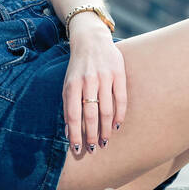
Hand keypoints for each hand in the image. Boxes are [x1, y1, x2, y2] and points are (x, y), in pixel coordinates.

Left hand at [62, 17, 125, 152]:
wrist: (91, 40)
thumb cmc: (78, 67)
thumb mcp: (67, 83)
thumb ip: (68, 105)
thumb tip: (69, 132)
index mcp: (72, 84)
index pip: (73, 115)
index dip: (75, 134)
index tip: (77, 149)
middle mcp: (88, 81)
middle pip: (90, 115)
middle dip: (91, 135)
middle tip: (93, 149)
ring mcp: (104, 77)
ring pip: (106, 109)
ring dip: (106, 129)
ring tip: (105, 141)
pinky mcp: (118, 74)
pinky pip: (121, 99)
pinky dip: (119, 115)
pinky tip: (116, 126)